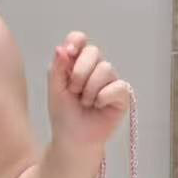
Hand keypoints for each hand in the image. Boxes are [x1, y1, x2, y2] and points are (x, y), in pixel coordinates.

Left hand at [48, 33, 130, 153]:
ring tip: (85, 103)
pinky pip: (117, 86)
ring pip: (105, 68)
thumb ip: (58, 68)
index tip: (68, 52)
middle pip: (93, 51)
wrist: (73, 139)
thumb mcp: (55, 90)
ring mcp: (110, 80)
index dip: (75, 41)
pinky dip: (103, 97)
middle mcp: (95, 68)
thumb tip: (61, 48)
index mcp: (77, 62)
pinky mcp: (122, 94)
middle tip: (73, 90)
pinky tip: (98, 106)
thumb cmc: (65, 114)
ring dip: (89, 89)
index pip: (79, 39)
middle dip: (79, 72)